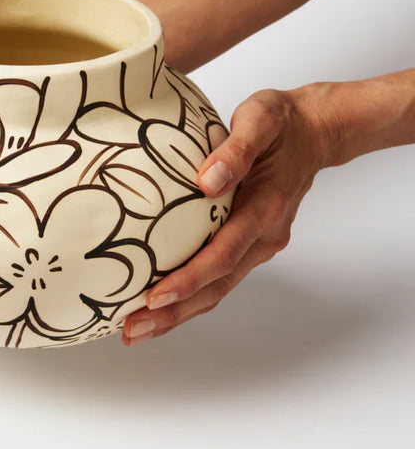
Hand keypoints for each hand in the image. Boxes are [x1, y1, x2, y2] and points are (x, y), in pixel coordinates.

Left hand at [122, 86, 335, 345]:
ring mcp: (258, 244)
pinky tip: (161, 303)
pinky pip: (220, 275)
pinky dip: (191, 294)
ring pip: (218, 288)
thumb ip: (235, 150)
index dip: (188, 279)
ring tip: (138, 329)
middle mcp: (264, 236)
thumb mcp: (260, 119)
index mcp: (265, 209)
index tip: (154, 297)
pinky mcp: (249, 242)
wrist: (315, 131)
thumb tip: (207, 182)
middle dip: (175, 312)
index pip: (222, 255)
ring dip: (180, 312)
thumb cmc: (282, 122)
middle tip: (133, 329)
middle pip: (217, 286)